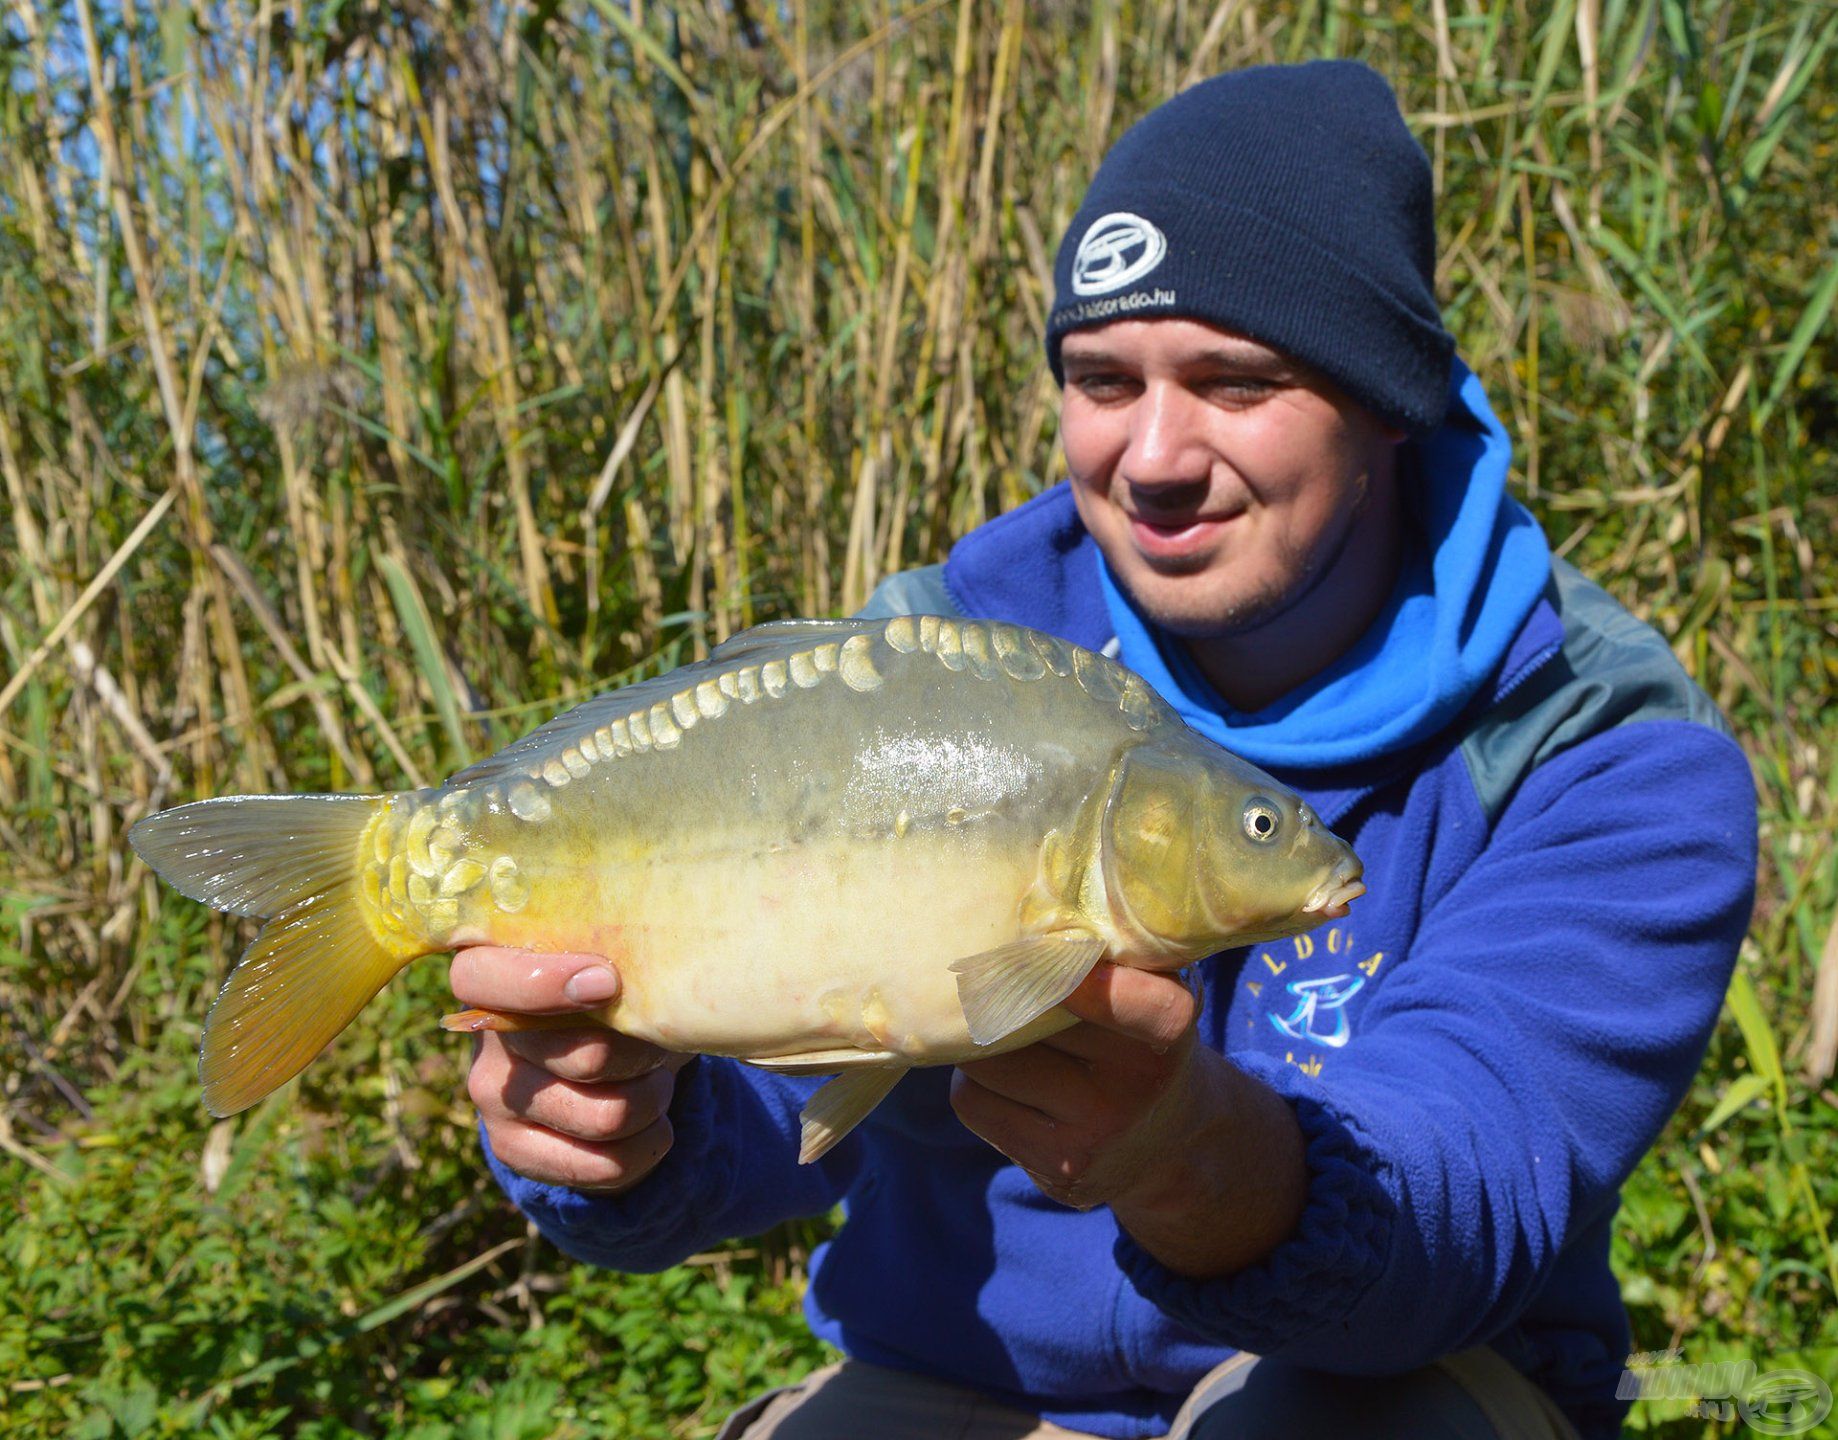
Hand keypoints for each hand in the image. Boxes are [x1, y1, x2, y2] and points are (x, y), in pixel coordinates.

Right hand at [452, 947, 691, 1193]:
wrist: (605, 1063)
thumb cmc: (617, 996)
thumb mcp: (617, 967)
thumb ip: (619, 962)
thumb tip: (651, 984)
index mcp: (496, 974)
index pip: (482, 976)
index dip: (543, 983)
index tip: (608, 985)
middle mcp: (487, 1040)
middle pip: (586, 1058)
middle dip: (646, 1055)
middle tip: (660, 1045)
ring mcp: (493, 1098)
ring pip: (606, 1117)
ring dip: (653, 1102)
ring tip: (657, 1083)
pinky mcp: (512, 1149)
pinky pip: (603, 1165)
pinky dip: (648, 1145)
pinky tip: (653, 1125)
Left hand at [950, 961, 1204, 1211]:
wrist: (1166, 1144)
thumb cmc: (1141, 1042)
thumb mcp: (1155, 997)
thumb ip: (1113, 962)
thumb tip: (1026, 930)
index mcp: (1166, 1038)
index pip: (1141, 1006)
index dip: (1083, 977)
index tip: (1052, 956)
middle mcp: (1134, 1094)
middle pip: (1029, 1020)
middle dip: (1006, 996)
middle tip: (1001, 980)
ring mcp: (1091, 1141)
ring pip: (988, 1064)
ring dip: (981, 1043)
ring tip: (1006, 1035)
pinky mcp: (1053, 1172)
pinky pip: (972, 1103)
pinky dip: (975, 1083)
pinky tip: (1006, 1081)